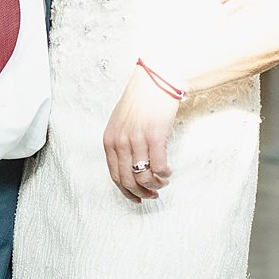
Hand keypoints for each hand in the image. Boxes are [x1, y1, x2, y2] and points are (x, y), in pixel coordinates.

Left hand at [103, 67, 180, 201]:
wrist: (156, 81)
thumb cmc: (141, 101)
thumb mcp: (121, 123)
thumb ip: (121, 144)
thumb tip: (130, 168)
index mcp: (110, 141)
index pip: (114, 175)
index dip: (127, 191)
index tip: (137, 197)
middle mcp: (120, 142)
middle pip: (128, 180)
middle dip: (142, 192)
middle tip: (153, 195)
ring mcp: (137, 140)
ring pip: (144, 177)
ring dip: (155, 185)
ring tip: (163, 182)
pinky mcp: (155, 137)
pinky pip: (158, 167)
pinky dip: (164, 174)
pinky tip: (168, 172)